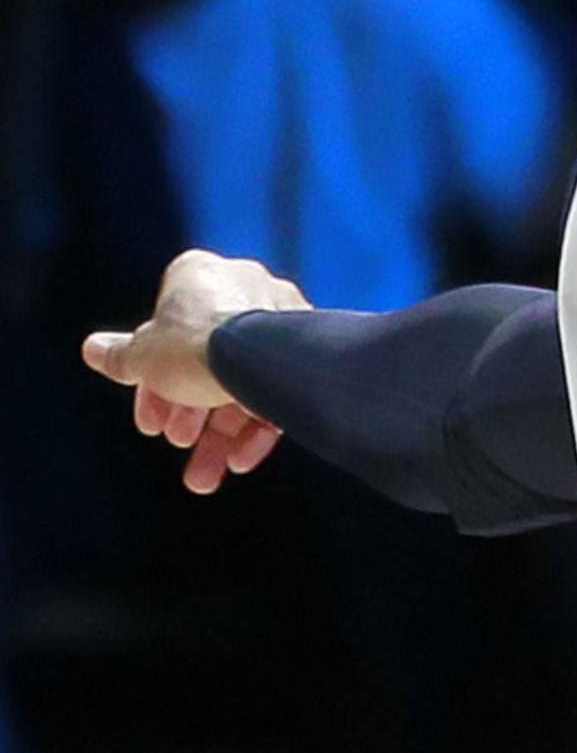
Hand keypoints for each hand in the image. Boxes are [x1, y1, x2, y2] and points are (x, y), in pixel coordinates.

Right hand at [82, 247, 308, 493]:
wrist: (259, 361)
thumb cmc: (196, 347)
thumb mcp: (143, 359)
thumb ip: (121, 357)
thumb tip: (93, 350)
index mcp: (201, 276)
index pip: (168, 334)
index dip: (154, 384)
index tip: (150, 419)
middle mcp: (245, 289)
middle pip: (205, 363)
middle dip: (188, 415)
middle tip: (177, 442)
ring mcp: (281, 320)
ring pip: (242, 383)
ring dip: (219, 436)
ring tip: (203, 476)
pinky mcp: (307, 353)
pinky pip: (275, 393)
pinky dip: (255, 430)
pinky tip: (238, 462)